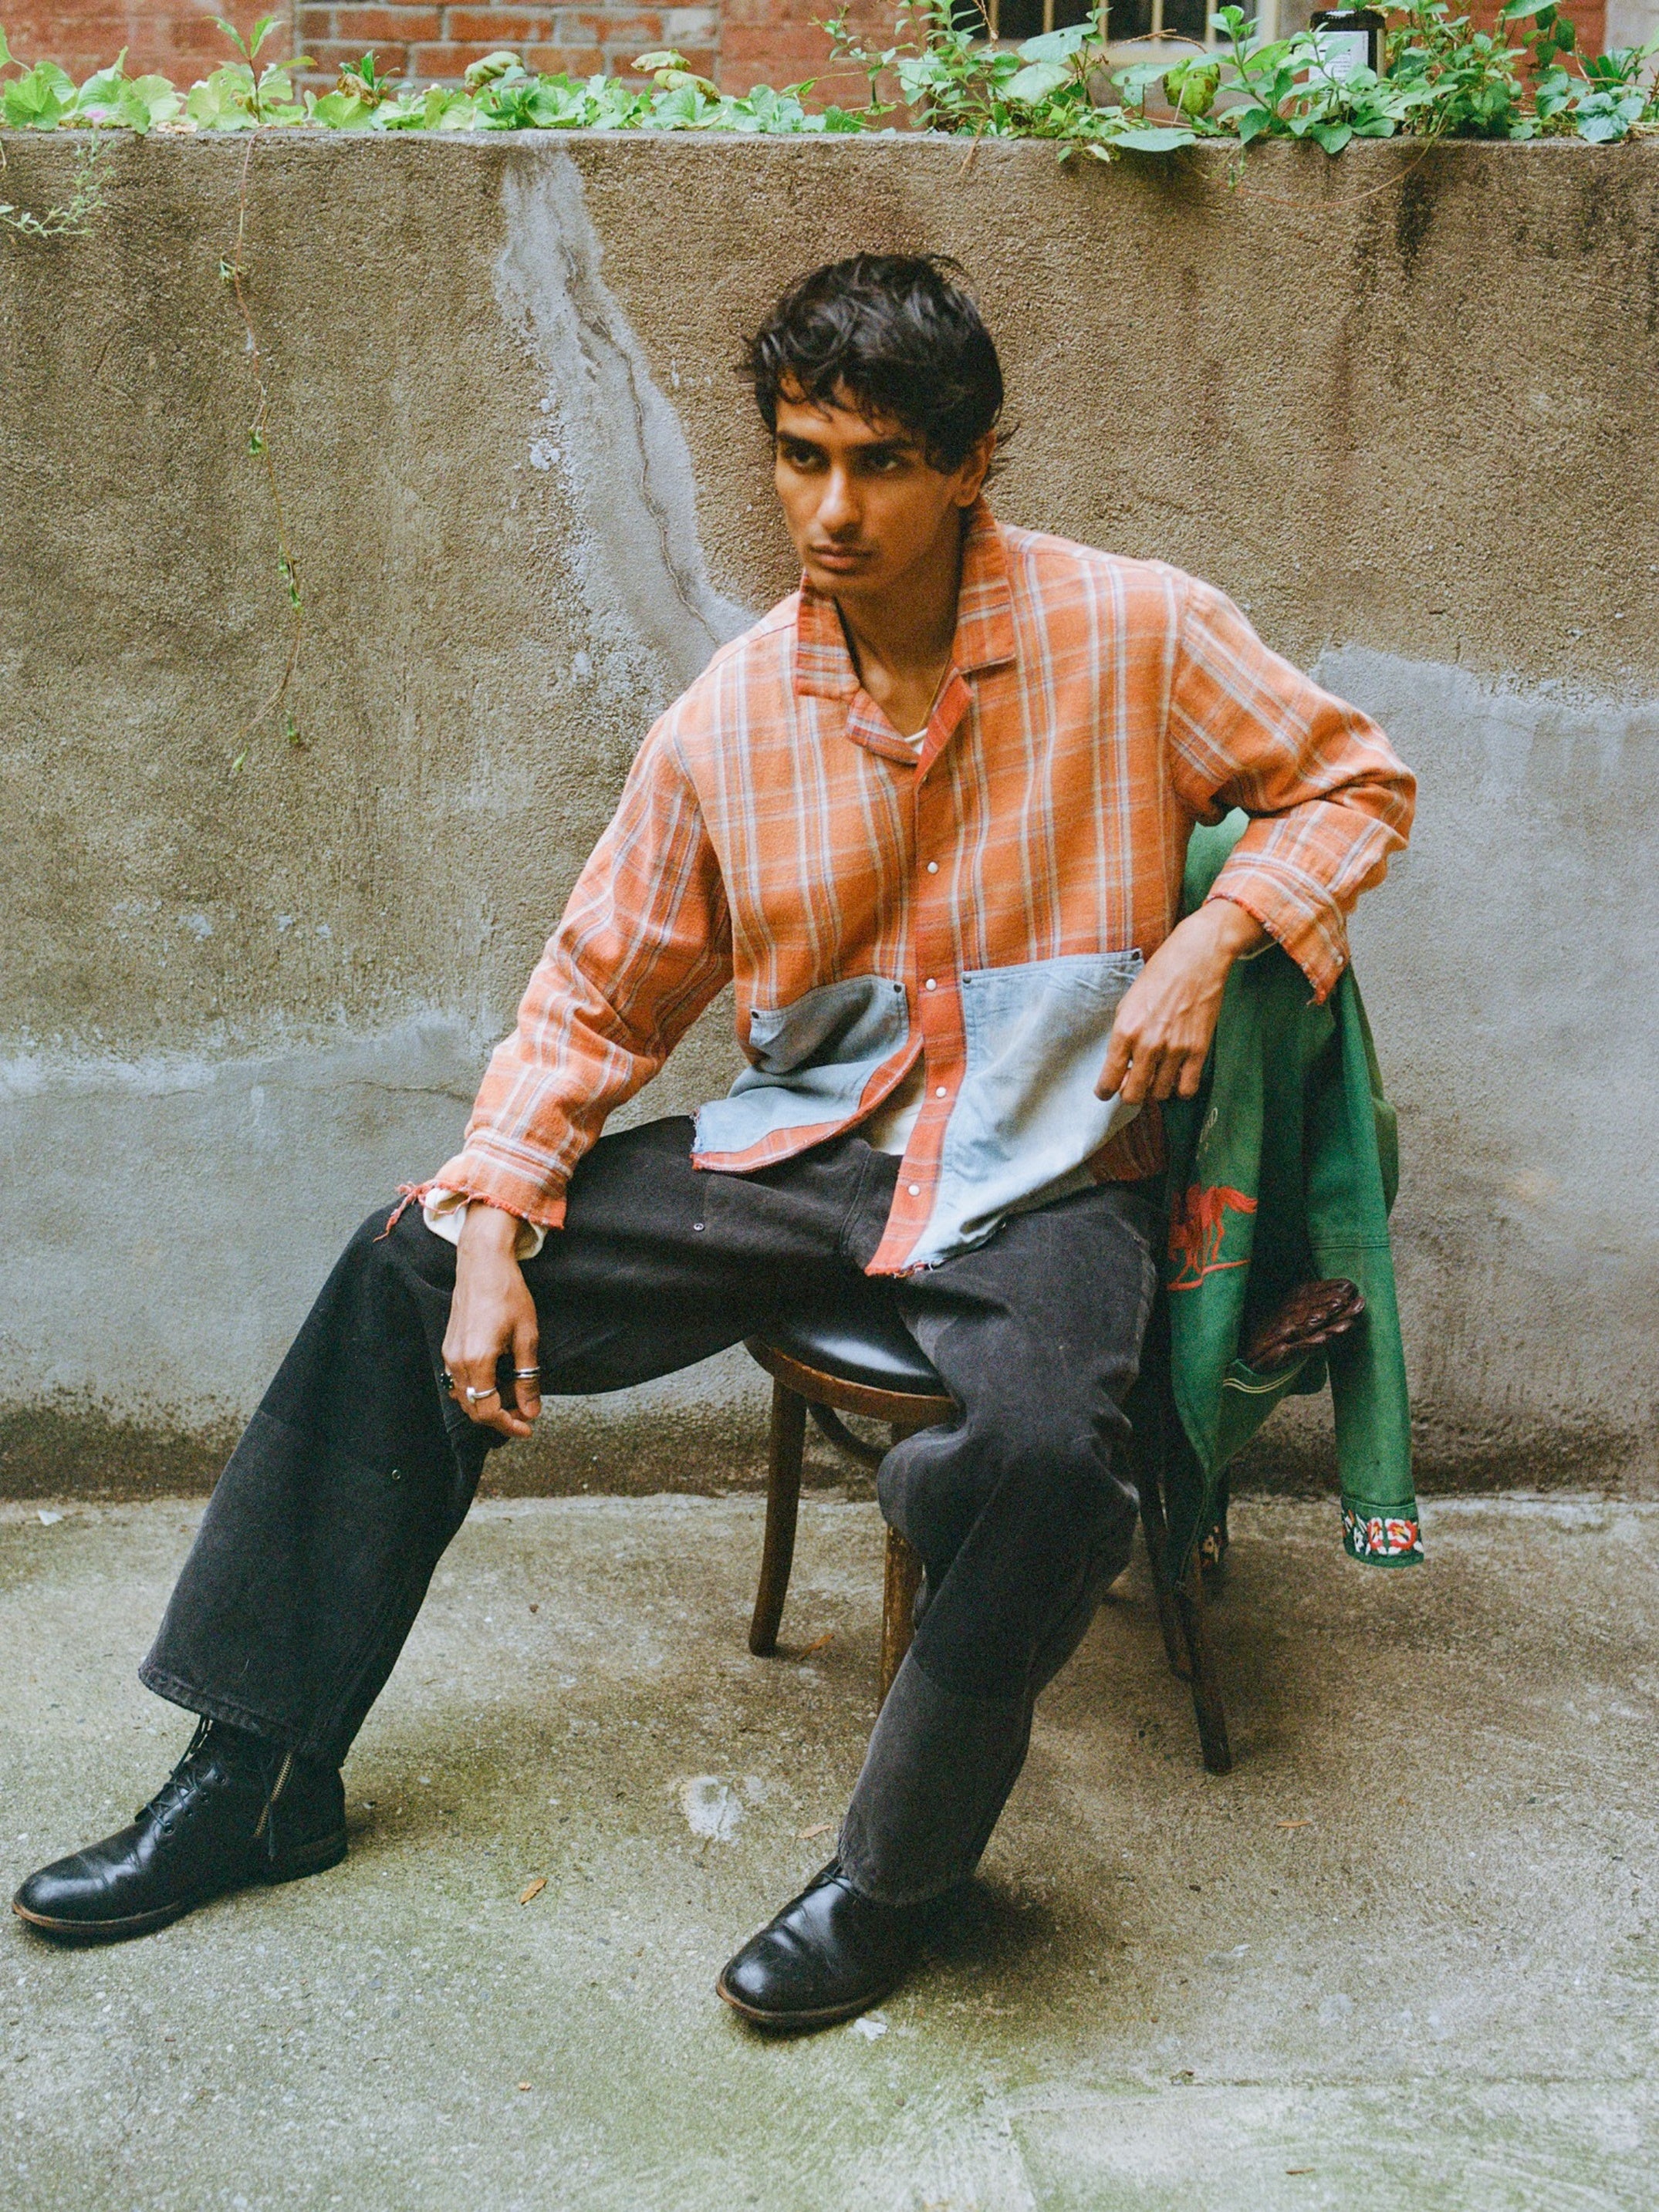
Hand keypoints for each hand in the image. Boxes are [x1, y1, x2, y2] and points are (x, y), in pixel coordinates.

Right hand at [442, 1202, 540, 1439]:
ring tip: (513, 1397)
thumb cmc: (508, 1294)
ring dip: (487, 1404)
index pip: (488, 1411)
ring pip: (464, 1397)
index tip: (527, 1427)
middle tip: (524, 1416)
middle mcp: (457, 1361)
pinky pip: (459, 1381)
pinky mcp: (448, 1346)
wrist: (482, 1263)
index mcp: (478, 1361)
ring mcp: (449, 1354)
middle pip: (473, 1409)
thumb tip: (531, 1410)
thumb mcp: (527, 1336)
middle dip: (499, 1419)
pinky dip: (478, 1390)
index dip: (508, 1425)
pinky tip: (497, 1381)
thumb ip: (528, 1377)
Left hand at [1096, 900, 1266, 1106]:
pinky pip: (1187, 1089)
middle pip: (1133, 1095)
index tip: (1106, 1092)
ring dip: (1156, 1088)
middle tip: (1133, 1082)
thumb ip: (1122, 1037)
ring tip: (1157, 1073)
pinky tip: (1177, 1075)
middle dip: (1130, 1093)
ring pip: (1160, 1093)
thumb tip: (1121, 1067)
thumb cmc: (1159, 976)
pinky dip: (1180, 1088)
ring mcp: (1175, 1049)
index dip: (1104, 1091)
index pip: (1109, 1079)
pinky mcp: (1199, 1049)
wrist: (1196, 958)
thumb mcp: (1127, 1003)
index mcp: (1125, 1030)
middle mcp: (1148, 1044)